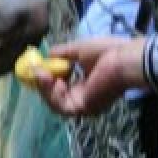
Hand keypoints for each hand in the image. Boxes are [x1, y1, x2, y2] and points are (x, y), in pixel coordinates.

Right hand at [31, 37, 147, 116]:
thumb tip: (47, 54)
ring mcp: (84, 105)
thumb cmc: (108, 52)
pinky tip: (50, 79)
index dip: (47, 79)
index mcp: (87, 85)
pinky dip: (52, 93)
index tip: (36, 67)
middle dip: (42, 85)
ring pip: (55, 104)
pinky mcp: (83, 108)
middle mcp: (84, 98)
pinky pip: (60, 105)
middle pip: (56, 98)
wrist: (124, 59)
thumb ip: (62, 54)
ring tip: (41, 73)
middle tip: (33, 70)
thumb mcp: (78, 50)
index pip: (62, 88)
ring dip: (44, 89)